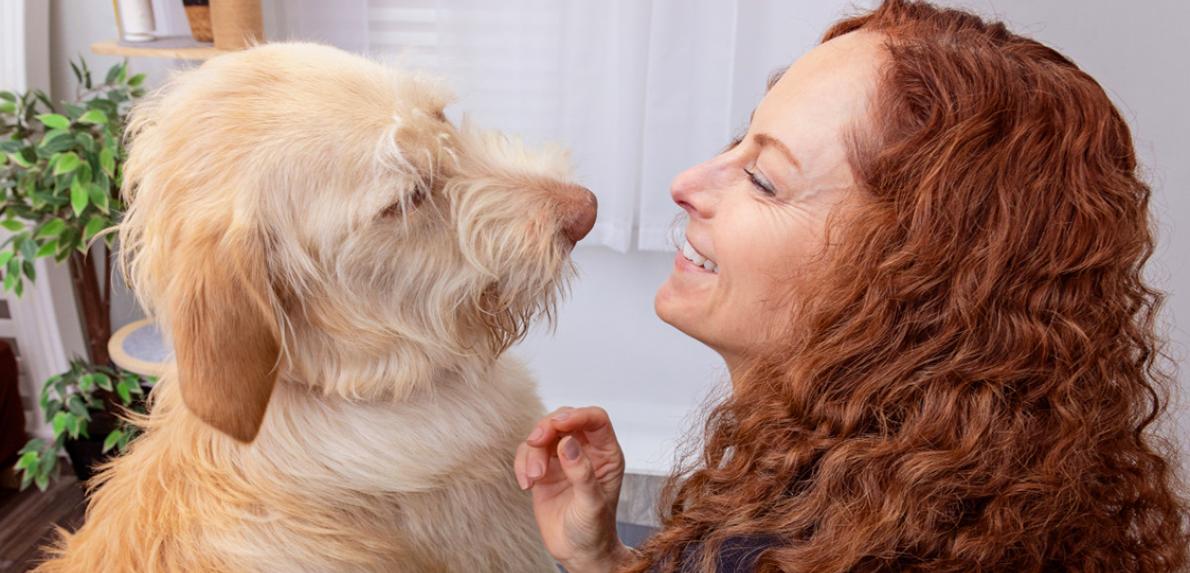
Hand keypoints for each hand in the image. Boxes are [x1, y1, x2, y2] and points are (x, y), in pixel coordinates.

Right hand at [515, 406, 633, 571]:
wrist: (577, 552)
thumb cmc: (594, 530)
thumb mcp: (591, 503)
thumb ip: (582, 472)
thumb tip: (567, 443)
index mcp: (606, 454)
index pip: (595, 419)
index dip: (577, 415)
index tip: (558, 423)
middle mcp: (586, 451)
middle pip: (565, 420)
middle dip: (547, 427)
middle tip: (536, 442)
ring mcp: (563, 458)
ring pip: (543, 434)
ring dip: (532, 451)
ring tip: (533, 478)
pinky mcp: (544, 469)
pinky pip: (528, 452)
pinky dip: (522, 463)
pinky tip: (526, 484)